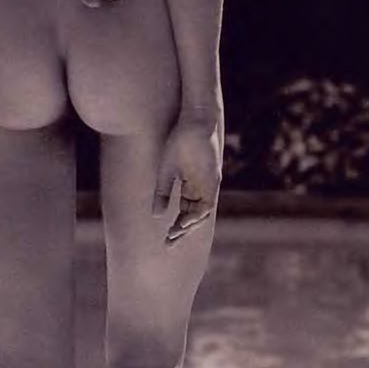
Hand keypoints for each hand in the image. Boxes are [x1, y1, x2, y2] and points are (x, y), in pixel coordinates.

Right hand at [153, 115, 222, 240]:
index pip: (184, 213)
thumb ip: (162, 192)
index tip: (165, 241)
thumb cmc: (180, 141)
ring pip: (201, 214)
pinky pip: (207, 203)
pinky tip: (186, 222)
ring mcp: (208, 186)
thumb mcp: (166, 170)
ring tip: (175, 235)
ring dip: (188, 226)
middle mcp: (201, 190)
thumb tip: (156, 215)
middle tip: (169, 245)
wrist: (195, 122)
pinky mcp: (213, 180)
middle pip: (192, 217)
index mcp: (190, 187)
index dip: (176, 228)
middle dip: (182, 233)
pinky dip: (197, 214)